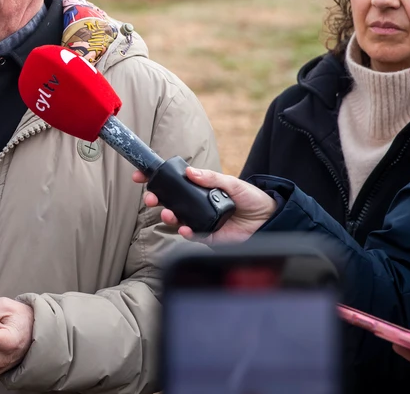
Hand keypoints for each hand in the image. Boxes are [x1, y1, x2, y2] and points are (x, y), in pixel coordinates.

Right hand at [132, 167, 275, 244]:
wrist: (269, 219)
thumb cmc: (251, 198)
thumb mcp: (232, 183)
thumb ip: (211, 178)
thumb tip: (189, 172)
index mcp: (199, 190)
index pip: (172, 184)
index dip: (155, 180)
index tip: (140, 176)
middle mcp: (196, 205)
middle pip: (168, 202)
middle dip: (155, 199)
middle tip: (149, 198)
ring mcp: (200, 221)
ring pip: (176, 219)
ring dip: (167, 215)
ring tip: (166, 213)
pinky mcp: (208, 236)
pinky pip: (192, 235)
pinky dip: (185, 232)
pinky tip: (184, 228)